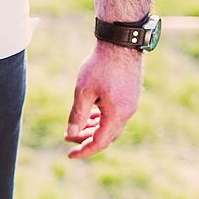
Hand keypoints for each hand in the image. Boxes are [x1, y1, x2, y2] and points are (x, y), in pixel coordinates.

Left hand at [65, 41, 142, 158]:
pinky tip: (88, 115)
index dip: (84, 150)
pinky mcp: (129, 95)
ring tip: (74, 128)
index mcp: (117, 114)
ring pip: (110, 125)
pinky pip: (114, 114)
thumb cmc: (100, 66)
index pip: (100, 142)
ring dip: (93, 128)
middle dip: (86, 139)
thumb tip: (71, 133)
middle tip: (67, 138)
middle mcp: (127, 112)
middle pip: (106, 135)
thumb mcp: (83, 92)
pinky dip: (100, 118)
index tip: (70, 155)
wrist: (120, 43)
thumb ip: (77, 115)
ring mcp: (130, 103)